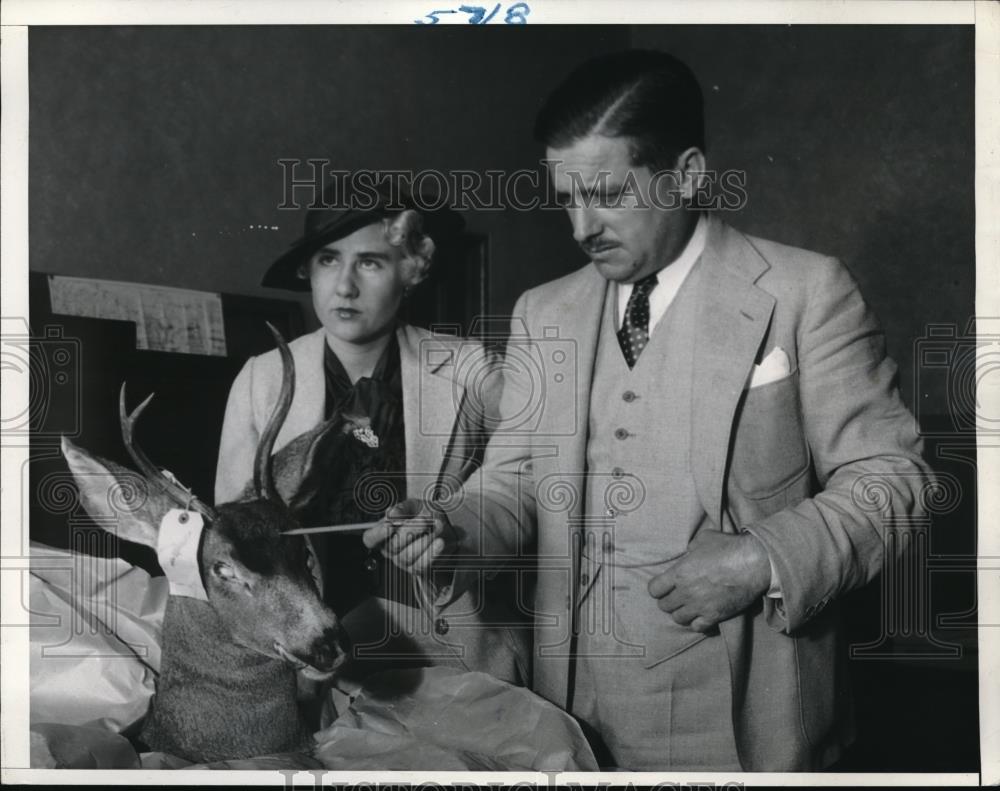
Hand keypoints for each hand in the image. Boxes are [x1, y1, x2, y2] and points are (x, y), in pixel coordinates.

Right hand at [362, 498, 454, 573]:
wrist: (444, 525)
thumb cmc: (424, 514)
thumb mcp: (413, 505)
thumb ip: (402, 508)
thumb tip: (391, 514)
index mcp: (383, 532)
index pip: (370, 538)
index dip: (377, 535)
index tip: (390, 526)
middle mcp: (390, 548)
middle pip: (393, 545)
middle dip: (411, 531)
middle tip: (426, 520)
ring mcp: (402, 560)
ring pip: (408, 556)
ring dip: (425, 540)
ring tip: (437, 526)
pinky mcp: (417, 568)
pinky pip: (421, 565)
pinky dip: (432, 553)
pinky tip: (439, 542)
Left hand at [647, 530, 770, 632]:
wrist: (753, 563)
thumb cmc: (729, 548)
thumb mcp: (704, 539)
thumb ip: (691, 548)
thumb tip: (689, 553)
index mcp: (679, 573)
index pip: (654, 589)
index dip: (658, 588)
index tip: (664, 586)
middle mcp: (686, 592)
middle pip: (664, 606)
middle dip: (668, 600)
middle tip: (677, 596)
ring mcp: (700, 606)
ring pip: (678, 618)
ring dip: (681, 612)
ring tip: (688, 607)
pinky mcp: (715, 616)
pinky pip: (697, 627)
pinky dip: (697, 623)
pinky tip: (701, 615)